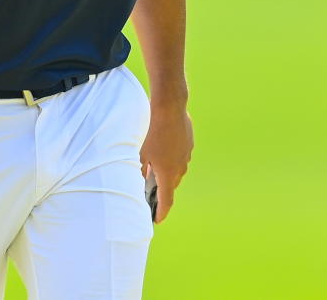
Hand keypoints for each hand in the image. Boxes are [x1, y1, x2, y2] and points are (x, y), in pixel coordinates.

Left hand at [139, 107, 192, 223]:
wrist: (169, 106)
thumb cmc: (151, 130)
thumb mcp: (139, 153)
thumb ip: (139, 170)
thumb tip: (137, 180)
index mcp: (168, 173)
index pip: (166, 200)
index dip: (161, 212)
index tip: (157, 220)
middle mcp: (180, 166)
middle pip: (171, 185)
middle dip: (162, 191)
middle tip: (151, 194)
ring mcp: (186, 153)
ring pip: (177, 170)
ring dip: (167, 173)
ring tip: (155, 170)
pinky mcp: (189, 141)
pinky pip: (180, 156)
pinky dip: (172, 158)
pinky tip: (162, 150)